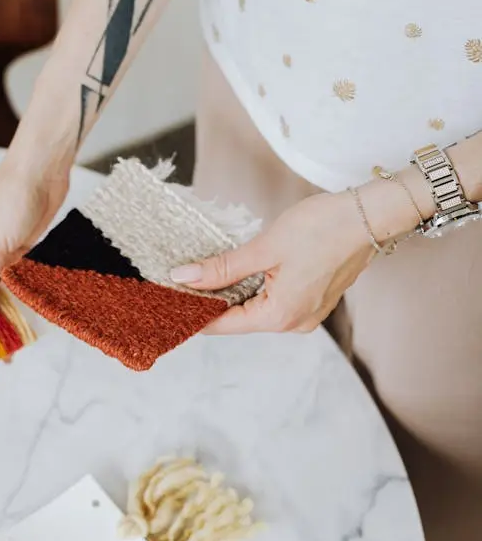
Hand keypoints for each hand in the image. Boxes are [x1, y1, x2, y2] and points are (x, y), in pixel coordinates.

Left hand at [169, 190, 379, 333]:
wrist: (370, 215)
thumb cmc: (323, 228)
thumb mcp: (264, 248)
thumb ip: (221, 268)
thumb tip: (184, 279)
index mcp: (281, 316)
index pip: (223, 325)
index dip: (194, 311)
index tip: (168, 300)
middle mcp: (295, 323)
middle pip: (239, 318)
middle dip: (211, 300)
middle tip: (181, 280)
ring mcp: (306, 313)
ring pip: (255, 308)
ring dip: (231, 292)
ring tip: (203, 274)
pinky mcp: (312, 300)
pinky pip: (272, 300)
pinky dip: (253, 288)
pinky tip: (236, 271)